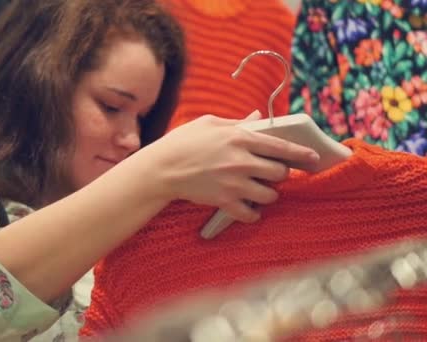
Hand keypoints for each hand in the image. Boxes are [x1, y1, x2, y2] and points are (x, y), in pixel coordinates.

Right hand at [142, 111, 319, 222]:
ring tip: (259, 189)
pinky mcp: (224, 201)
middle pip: (280, 173)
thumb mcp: (210, 123)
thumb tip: (257, 117)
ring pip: (270, 195)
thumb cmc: (183, 142)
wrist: (161, 168)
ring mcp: (234, 183)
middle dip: (280, 174)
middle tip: (272, 173)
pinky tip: (249, 209)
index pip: (281, 146)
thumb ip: (237, 122)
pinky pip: (250, 213)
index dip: (301, 153)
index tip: (314, 157)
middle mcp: (241, 161)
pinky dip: (253, 213)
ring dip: (268, 193)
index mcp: (240, 138)